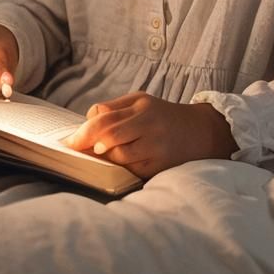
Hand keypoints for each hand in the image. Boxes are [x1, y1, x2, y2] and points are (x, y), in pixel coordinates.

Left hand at [63, 92, 236, 179]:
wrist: (203, 133)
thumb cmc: (164, 116)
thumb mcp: (141, 102)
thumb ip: (115, 109)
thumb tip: (87, 120)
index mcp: (141, 105)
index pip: (104, 117)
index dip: (84, 130)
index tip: (70, 141)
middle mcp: (149, 124)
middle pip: (109, 134)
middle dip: (87, 144)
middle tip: (74, 151)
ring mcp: (156, 147)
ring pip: (119, 156)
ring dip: (104, 158)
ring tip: (98, 157)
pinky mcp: (161, 166)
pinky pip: (132, 170)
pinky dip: (120, 169)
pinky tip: (117, 166)